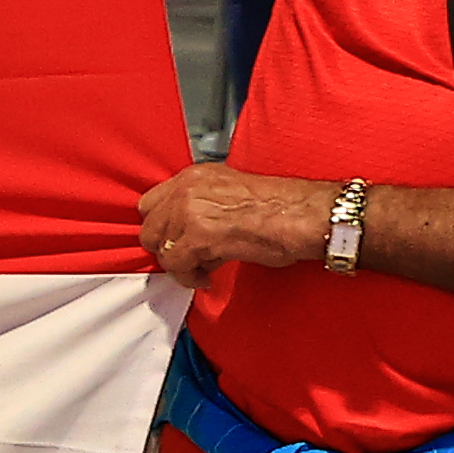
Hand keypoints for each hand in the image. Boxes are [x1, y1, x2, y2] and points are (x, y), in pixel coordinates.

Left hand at [135, 163, 336, 285]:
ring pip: (159, 248)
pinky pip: (176, 266)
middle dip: (167, 247)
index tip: (175, 240)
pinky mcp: (198, 236)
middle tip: (189, 257)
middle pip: (148, 227)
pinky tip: (208, 276)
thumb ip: (200, 205)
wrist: (304, 216)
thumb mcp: (229, 193)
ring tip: (203, 267)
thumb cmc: (281, 209)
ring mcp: (190, 211)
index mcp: (195, 175)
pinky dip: (190, 277)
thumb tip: (181, 231)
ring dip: (180, 264)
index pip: (151, 203)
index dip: (162, 227)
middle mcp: (187, 188)